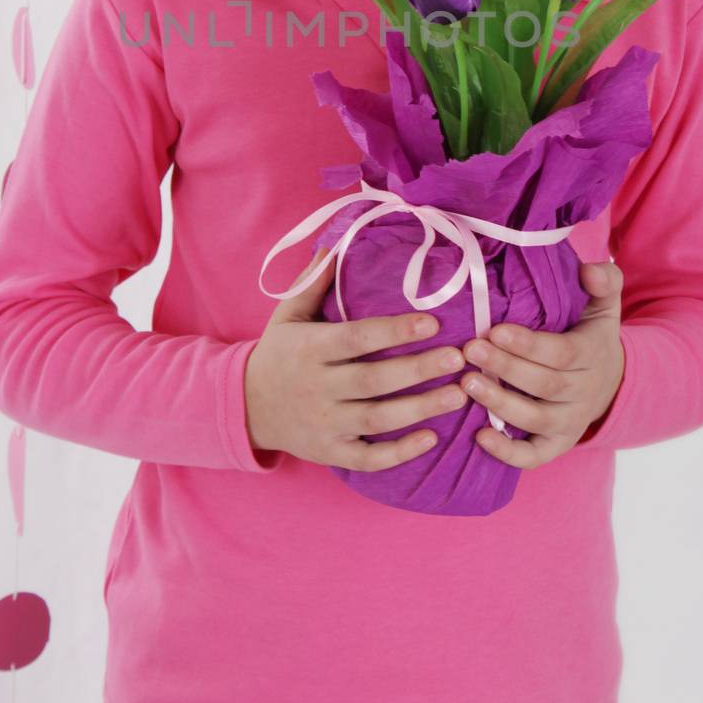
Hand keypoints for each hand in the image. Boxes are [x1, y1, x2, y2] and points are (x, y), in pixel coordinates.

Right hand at [244, 247, 470, 469]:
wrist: (244, 407)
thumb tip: (336, 244)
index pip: (356, 338)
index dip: (395, 332)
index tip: (433, 323)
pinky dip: (400, 453)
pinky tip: (431, 438)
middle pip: (374, 380)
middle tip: (459, 357)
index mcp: (309, 348)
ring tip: (459, 394)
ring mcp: (324, 424)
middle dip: (419, 369)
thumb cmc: (277, 354)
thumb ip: (313, 282)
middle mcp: (317, 387)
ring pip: (378, 419)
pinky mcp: (330, 452)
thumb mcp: (287, 315)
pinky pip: (369, 458)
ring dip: (422, 409)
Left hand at [460, 260, 625, 469]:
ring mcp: (571, 422)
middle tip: (470, 350)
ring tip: (466, 384)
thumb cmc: (591, 336)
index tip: (495, 329)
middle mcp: (583, 392)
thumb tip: (590, 270)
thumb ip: (603, 280)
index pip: (561, 353)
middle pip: (545, 385)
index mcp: (591, 354)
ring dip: (501, 404)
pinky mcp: (557, 445)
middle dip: (506, 368)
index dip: (528, 344)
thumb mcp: (603, 305)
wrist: (611, 382)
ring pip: (537, 420)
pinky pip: (535, 456)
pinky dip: (509, 453)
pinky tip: (480, 436)